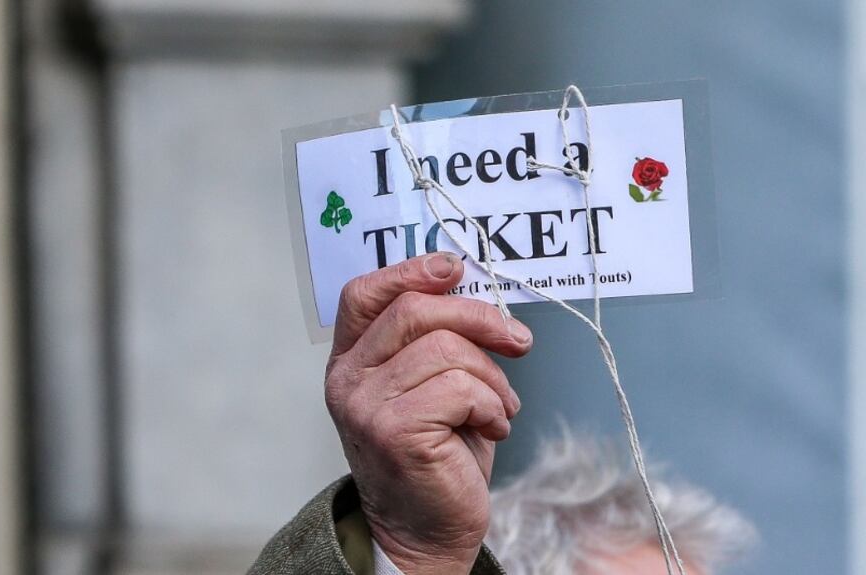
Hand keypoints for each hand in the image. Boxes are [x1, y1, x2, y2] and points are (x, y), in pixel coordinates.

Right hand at [324, 253, 532, 574]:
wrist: (425, 532)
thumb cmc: (436, 456)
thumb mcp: (430, 385)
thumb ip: (435, 340)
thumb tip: (472, 290)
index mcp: (351, 360)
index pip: (365, 293)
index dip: (412, 270)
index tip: (456, 268)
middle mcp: (348, 379)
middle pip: (415, 310)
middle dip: (480, 318)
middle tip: (518, 341)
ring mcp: (365, 405)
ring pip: (447, 350)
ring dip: (492, 378)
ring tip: (500, 408)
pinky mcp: (394, 431)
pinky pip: (461, 389)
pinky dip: (492, 405)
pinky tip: (492, 429)